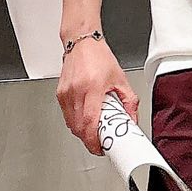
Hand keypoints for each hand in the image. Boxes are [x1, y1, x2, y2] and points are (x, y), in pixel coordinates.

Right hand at [57, 35, 139, 153]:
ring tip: (94, 130)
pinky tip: (85, 119)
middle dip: (89, 140)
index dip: (93, 140)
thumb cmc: (99, 57)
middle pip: (78, 127)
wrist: (82, 43)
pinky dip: (76, 122)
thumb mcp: (120, 79)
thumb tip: (131, 120)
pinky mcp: (60, 94)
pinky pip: (66, 116)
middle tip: (100, 142)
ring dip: (82, 132)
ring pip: (71, 124)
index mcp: (92, 87)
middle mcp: (76, 91)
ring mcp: (66, 93)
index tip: (101, 147)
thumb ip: (129, 102)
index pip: (89, 122)